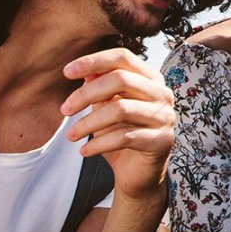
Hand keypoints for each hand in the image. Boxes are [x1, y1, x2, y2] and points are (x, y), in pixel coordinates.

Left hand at [61, 48, 177, 205]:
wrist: (138, 173)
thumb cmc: (121, 135)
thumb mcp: (106, 108)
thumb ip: (99, 88)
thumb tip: (83, 70)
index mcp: (150, 79)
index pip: (123, 58)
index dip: (94, 60)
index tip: (66, 72)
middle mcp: (162, 93)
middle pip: (121, 79)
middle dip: (86, 94)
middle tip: (65, 110)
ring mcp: (165, 117)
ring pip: (120, 109)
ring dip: (89, 123)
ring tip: (71, 135)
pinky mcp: (162, 140)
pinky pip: (124, 137)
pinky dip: (99, 144)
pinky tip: (84, 151)